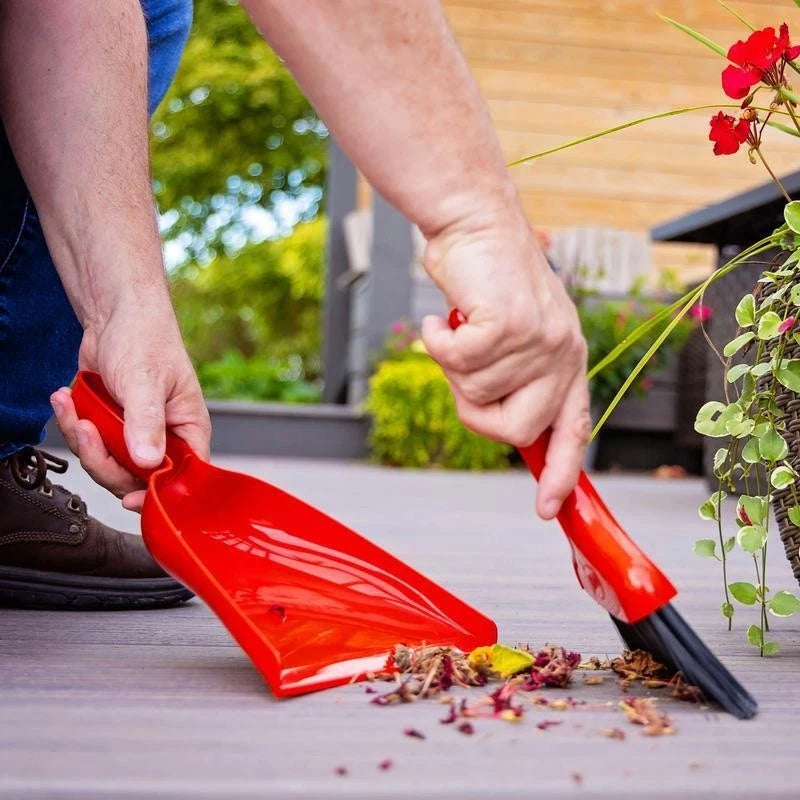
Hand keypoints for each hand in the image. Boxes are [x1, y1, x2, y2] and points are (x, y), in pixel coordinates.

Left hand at [50, 296, 210, 511]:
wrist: (115, 314)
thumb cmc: (145, 339)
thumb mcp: (146, 382)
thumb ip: (146, 423)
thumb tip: (148, 462)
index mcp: (188, 430)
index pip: (182, 477)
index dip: (158, 492)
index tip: (131, 498)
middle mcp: (165, 438)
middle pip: (136, 478)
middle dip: (105, 460)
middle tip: (87, 431)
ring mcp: (134, 434)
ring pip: (107, 464)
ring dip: (83, 440)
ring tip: (72, 407)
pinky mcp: (110, 427)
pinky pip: (89, 445)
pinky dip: (71, 425)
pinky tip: (65, 400)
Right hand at [421, 206, 590, 519]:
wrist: (477, 222)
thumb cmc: (486, 280)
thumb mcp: (513, 334)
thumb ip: (515, 377)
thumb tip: (499, 424)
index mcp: (567, 360)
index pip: (572, 429)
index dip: (560, 473)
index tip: (547, 509)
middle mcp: (562, 354)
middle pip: (519, 431)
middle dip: (478, 412)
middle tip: (461, 374)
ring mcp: (540, 340)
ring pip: (477, 395)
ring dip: (452, 365)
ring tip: (458, 326)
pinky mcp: (511, 325)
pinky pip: (458, 363)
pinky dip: (436, 343)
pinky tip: (443, 316)